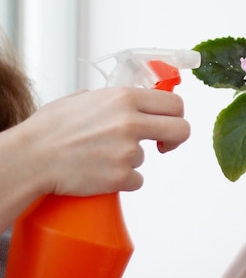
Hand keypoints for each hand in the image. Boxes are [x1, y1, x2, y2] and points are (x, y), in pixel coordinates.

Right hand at [16, 87, 189, 196]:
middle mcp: (130, 122)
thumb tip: (134, 102)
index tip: (168, 123)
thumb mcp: (85, 98)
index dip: (176, 115)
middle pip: (182, 130)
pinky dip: (122, 180)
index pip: (175, 103)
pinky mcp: (121, 176)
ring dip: (130, 160)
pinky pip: (136, 180)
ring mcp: (127, 151)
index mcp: (124, 98)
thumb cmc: (51, 129)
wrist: (31, 158)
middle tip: (163, 145)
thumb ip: (115, 100)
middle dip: (176, 139)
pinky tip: (100, 172)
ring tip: (100, 156)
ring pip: (147, 157)